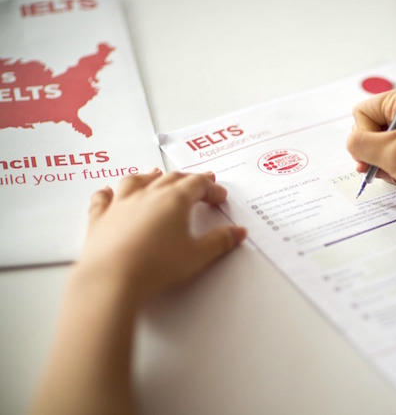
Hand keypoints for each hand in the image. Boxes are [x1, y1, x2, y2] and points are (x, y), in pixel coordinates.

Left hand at [74, 169, 246, 303]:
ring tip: (155, 174)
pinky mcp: (100, 219)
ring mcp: (121, 204)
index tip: (220, 196)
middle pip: (171, 178)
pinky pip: (103, 199)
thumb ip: (220, 241)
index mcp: (174, 200)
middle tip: (199, 183)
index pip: (198, 184)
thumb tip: (237, 232)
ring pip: (136, 181)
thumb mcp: (198, 256)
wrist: (113, 279)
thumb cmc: (157, 266)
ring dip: (149, 176)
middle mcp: (147, 195)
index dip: (211, 188)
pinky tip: (108, 191)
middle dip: (188, 179)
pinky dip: (107, 193)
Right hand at [347, 87, 395, 223]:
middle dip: (373, 153)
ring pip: (381, 145)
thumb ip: (360, 144)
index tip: (374, 156)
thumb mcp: (391, 154)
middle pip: (370, 128)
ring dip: (384, 163)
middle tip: (384, 169)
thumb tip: (350, 142)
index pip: (362, 111)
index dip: (362, 137)